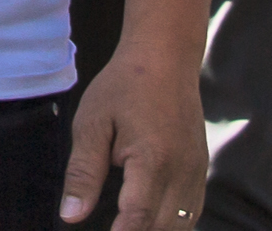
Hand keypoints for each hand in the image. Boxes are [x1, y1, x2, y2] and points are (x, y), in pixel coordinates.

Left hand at [58, 30, 204, 224]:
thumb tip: (71, 217)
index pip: (139, 217)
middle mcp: (182, 171)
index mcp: (153, 159)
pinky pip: (191, 213)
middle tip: (110, 230)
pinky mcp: (200, 170)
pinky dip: (172, 226)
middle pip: (162, 228)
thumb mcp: (92, 123)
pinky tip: (150, 224)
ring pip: (181, 226)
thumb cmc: (124, 86)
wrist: (166, 57)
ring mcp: (196, 172)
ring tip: (126, 225)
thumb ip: (83, 173)